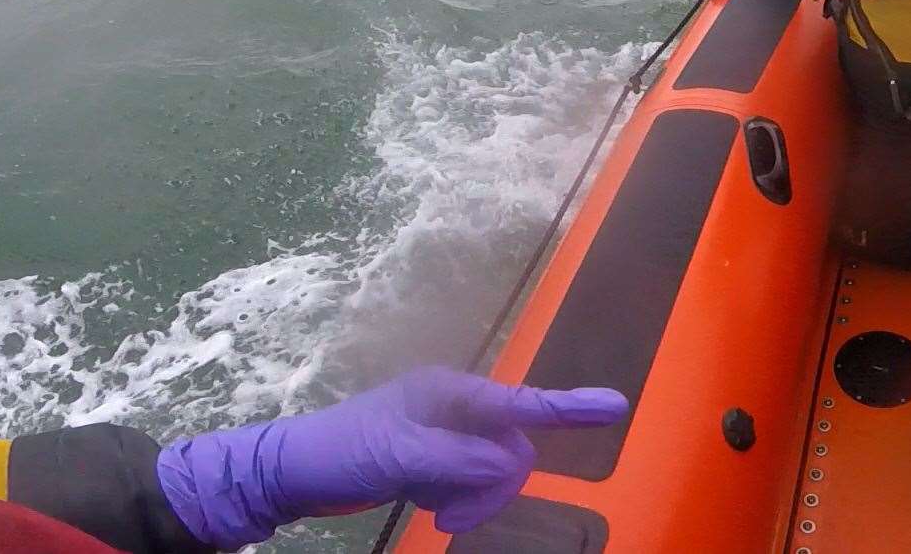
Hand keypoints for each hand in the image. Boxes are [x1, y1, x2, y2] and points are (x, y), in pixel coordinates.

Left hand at [157, 368, 628, 545]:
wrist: (293, 472)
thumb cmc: (341, 452)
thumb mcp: (400, 455)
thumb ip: (461, 459)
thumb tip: (511, 463)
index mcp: (451, 393)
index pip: (522, 403)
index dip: (571, 407)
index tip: (616, 406)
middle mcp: (456, 407)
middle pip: (512, 449)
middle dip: (492, 488)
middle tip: (452, 516)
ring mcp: (448, 433)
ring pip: (494, 472)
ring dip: (473, 498)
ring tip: (434, 512)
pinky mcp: (437, 458)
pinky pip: (472, 482)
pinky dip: (458, 500)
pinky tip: (428, 506)